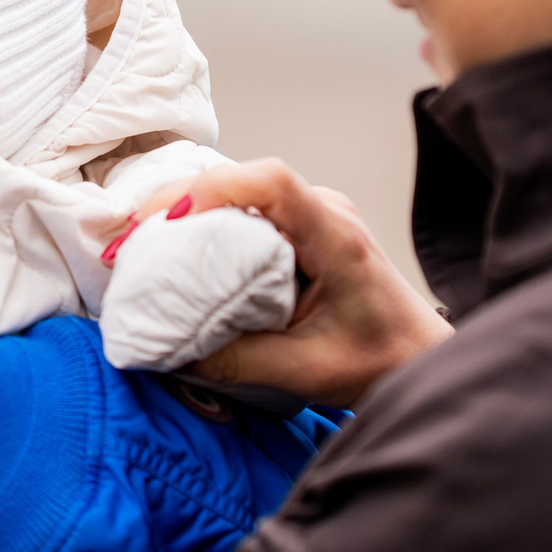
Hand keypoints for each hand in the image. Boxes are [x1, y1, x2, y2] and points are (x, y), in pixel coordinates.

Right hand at [131, 160, 450, 405]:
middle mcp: (322, 212)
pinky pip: (242, 213)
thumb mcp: (307, 372)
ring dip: (184, 212)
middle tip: (129, 241)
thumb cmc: (384, 360)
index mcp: (335, 235)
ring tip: (141, 247)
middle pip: (239, 179)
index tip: (172, 223)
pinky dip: (202, 227)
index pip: (271, 181)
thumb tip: (167, 347)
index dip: (214, 189)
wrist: (421, 360)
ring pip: (235, 193)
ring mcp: (310, 217)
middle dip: (176, 201)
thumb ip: (237, 361)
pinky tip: (174, 254)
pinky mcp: (297, 231)